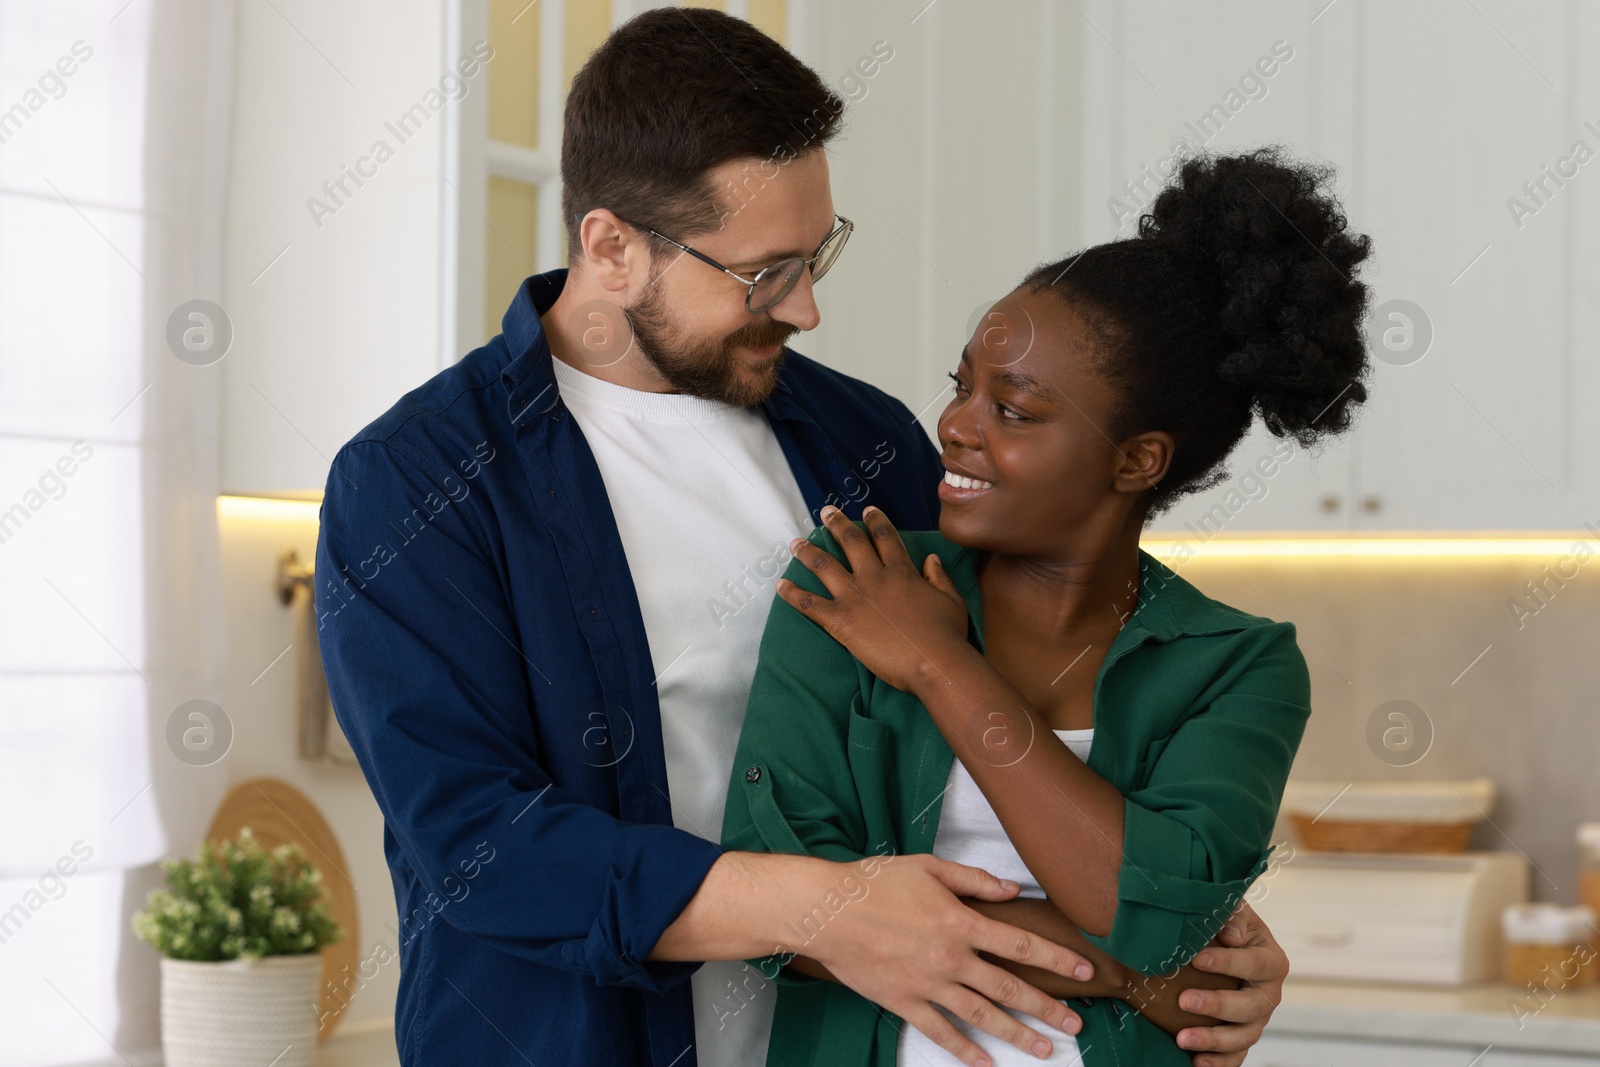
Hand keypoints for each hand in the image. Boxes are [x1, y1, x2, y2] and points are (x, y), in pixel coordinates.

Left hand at [777, 504, 968, 691]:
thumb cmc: (947, 635)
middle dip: (837, 524)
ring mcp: (855, 597)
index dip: (875, 521)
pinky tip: (779, 585)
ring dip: (808, 552)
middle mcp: (875, 577)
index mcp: (902, 572)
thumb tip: (930, 559)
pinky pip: (810, 604)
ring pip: (825, 566)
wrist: (934, 661)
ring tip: (795, 542)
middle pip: (851, 542)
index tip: (866, 510)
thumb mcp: (951, 600)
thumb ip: (939, 577)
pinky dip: (793, 594)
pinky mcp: (841, 620)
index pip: (885, 538)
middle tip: (825, 512)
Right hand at [794, 853, 1091, 1066]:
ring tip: (1043, 1050)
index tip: (1084, 971)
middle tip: (1075, 1026)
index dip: (1056, 959)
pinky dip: (964, 1050)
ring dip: (1016, 1034)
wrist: (828, 911)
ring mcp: (928, 984)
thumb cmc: (875, 883)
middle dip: (1047, 1009)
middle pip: (1009, 988)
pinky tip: (985, 1062)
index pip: (1019, 945)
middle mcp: (951, 958)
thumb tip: (1011, 889)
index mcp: (960, 922)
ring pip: (982, 1016)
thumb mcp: (928, 867)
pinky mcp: (905, 1002)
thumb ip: (974, 880)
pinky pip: (940, 1031)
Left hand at [1173, 901, 1287, 1066]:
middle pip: (1250, 1006)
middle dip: (1217, 1005)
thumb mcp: (1231, 911)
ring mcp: (1257, 1019)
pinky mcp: (1242, 1036)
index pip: (1255, 964)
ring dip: (1214, 1041)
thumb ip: (1232, 916)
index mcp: (1271, 961)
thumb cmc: (1225, 924)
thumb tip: (1232, 935)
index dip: (1228, 963)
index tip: (1196, 959)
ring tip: (1182, 1039)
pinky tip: (1196, 1063)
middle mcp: (1269, 994)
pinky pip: (1236, 1055)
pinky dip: (1219, 1063)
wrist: (1222, 943)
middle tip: (1183, 1000)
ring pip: (1244, 1037)